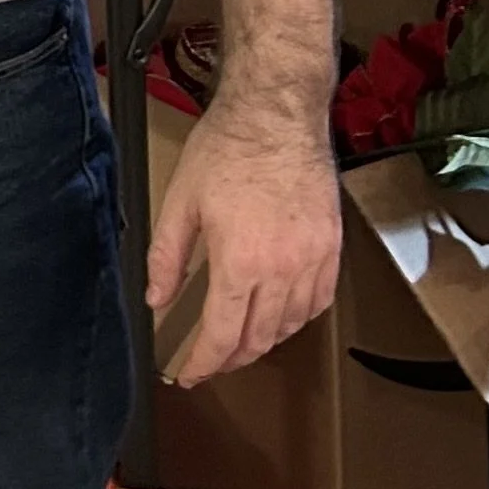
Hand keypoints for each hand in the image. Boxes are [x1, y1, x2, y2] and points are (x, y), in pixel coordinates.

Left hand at [144, 101, 341, 382]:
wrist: (275, 114)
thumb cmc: (227, 149)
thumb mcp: (180, 202)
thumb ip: (166, 257)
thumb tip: (157, 297)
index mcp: (241, 261)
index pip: (223, 334)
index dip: (204, 362)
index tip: (189, 374)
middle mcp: (283, 268)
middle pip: (259, 338)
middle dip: (232, 358)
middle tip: (210, 363)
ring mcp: (314, 258)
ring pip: (291, 324)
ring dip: (264, 342)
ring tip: (240, 343)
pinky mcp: (332, 246)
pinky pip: (320, 300)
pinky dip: (298, 318)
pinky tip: (281, 316)